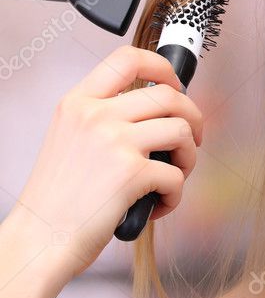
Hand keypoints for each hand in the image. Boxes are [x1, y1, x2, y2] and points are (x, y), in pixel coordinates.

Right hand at [11, 45, 202, 285]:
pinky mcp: (132, 173)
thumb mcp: (70, 138)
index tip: (175, 85)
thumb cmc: (58, 198)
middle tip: (189, 141)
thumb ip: (105, 118)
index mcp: (79, 102)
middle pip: (170, 96)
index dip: (163, 67)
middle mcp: (96, 115)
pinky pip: (176, 175)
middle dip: (192, 119)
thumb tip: (156, 110)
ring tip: (173, 176)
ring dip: (189, 157)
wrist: (39, 239)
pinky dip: (175, 194)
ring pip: (182, 130)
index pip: (127, 58)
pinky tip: (157, 204)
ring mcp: (114, 141)